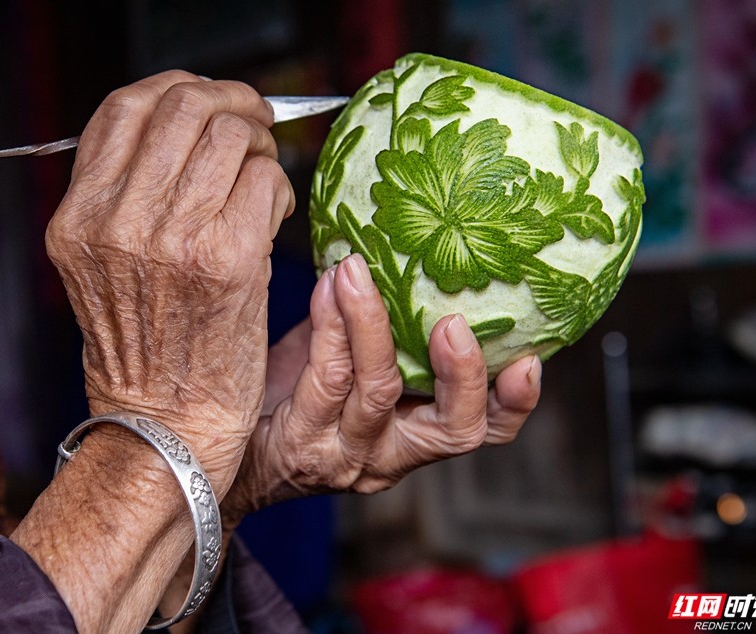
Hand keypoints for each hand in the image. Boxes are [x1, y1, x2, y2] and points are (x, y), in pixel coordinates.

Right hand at [45, 70, 294, 490]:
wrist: (166, 430)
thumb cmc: (146, 351)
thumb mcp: (107, 267)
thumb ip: (130, 195)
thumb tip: (190, 129)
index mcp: (78, 219)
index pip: (127, 108)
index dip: (180, 88)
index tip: (212, 100)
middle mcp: (116, 223)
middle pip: (183, 107)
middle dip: (231, 103)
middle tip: (254, 122)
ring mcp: (170, 242)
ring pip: (230, 137)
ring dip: (259, 145)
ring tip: (263, 174)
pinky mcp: (226, 264)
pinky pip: (264, 183)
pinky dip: (278, 187)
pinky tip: (275, 215)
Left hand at [221, 253, 541, 524]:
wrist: (223, 446)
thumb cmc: (291, 395)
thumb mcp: (347, 361)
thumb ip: (381, 324)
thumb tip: (398, 244)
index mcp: (415, 436)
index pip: (484, 431)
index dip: (515, 403)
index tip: (532, 359)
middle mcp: (390, 455)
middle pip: (454, 432)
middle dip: (464, 375)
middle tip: (455, 323)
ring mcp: (347, 453)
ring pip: (381, 392)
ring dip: (375, 325)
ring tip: (361, 273)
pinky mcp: (303, 443)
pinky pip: (326, 377)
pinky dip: (332, 325)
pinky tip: (327, 285)